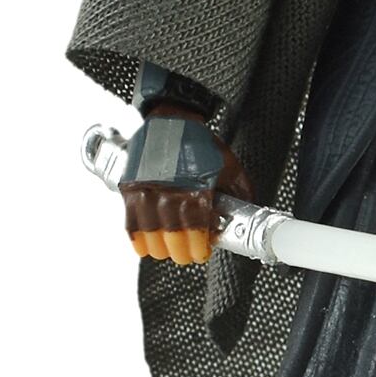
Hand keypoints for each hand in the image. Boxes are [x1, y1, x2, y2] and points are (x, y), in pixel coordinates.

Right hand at [124, 108, 250, 264]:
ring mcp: (148, 191)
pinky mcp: (131, 188)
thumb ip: (239, 192)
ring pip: (151, 234)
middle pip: (173, 237)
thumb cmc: (200, 143)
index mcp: (197, 188)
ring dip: (160, 249)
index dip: (199, 247)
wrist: (171, 120)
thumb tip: (245, 214)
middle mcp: (171, 192)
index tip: (202, 253)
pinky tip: (145, 248)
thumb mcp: (229, 166)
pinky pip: (131, 223)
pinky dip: (138, 239)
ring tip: (167, 253)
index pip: (197, 229)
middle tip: (186, 256)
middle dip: (181, 252)